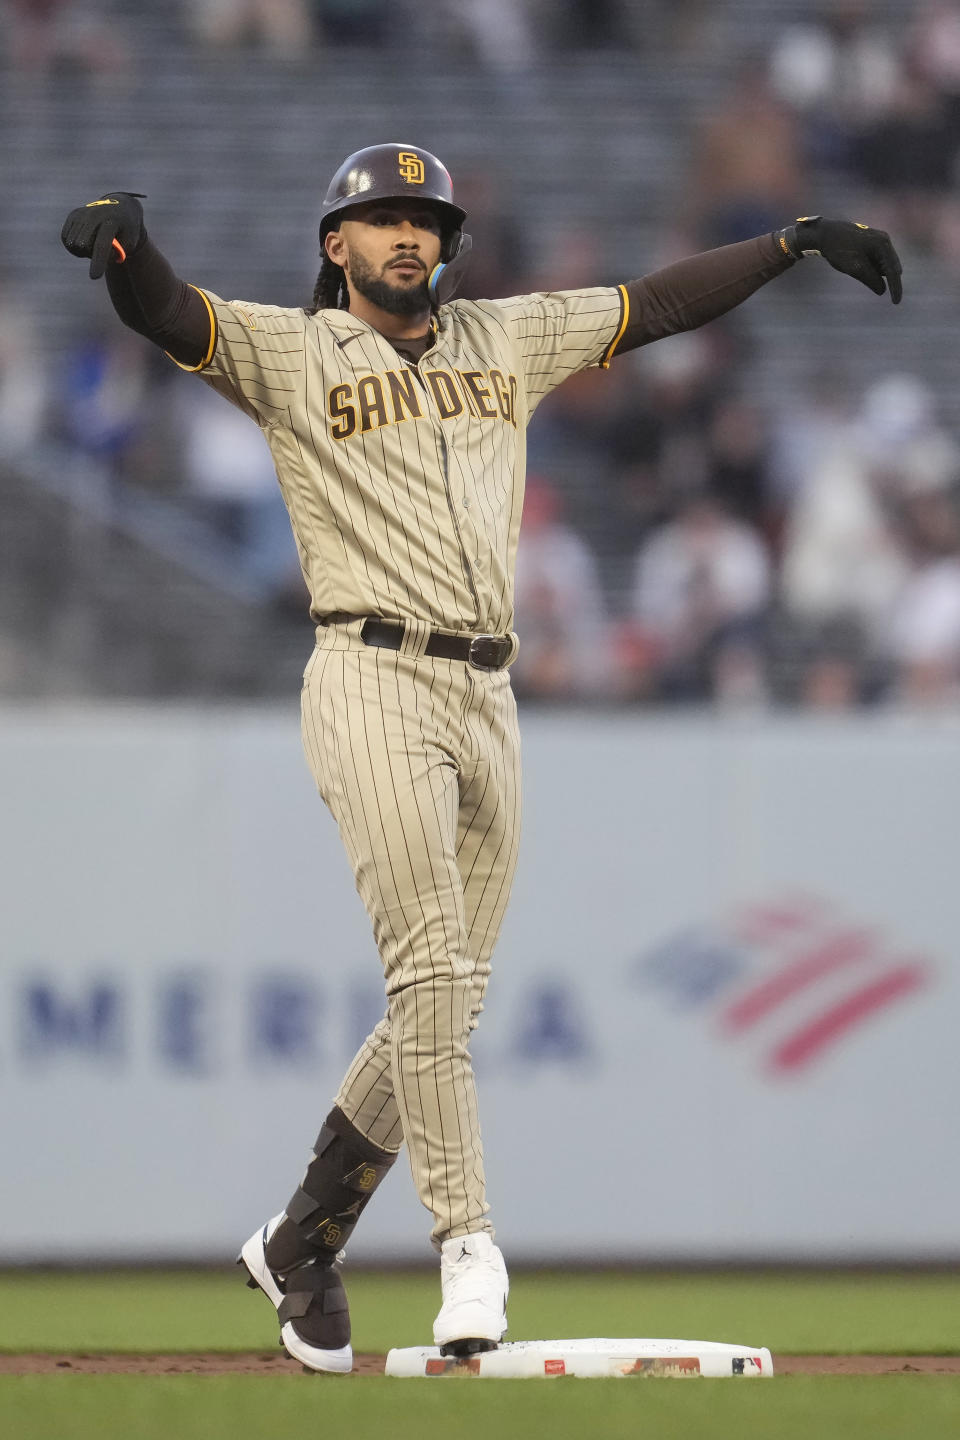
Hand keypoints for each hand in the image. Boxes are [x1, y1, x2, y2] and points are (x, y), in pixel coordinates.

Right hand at [61, 192, 146, 279]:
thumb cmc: (127, 231)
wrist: (121, 208)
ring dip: (82, 251)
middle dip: (90, 255)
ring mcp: (82, 213)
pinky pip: (65, 238)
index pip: (102, 245)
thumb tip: (101, 258)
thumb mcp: (130, 244)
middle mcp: (95, 215)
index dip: (98, 261)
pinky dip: (73, 245)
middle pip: (82, 245)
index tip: (94, 277)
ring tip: (94, 244)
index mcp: (112, 222)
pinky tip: (85, 240)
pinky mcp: (74, 215)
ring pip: (71, 243)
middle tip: (101, 251)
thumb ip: (116, 254)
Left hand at [780, 216, 902, 303]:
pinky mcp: (872, 242)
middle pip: (891, 267)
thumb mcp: (855, 268)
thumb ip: (871, 280)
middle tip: (860, 274)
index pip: (893, 271)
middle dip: (884, 278)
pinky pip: (876, 260)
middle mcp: (884, 241)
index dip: (895, 288)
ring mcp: (878, 240)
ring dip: (875, 273)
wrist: (824, 234)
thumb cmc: (840, 250)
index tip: (896, 302)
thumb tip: (882, 290)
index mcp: (883, 245)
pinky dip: (870, 268)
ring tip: (853, 265)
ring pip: (883, 264)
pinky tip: (855, 263)